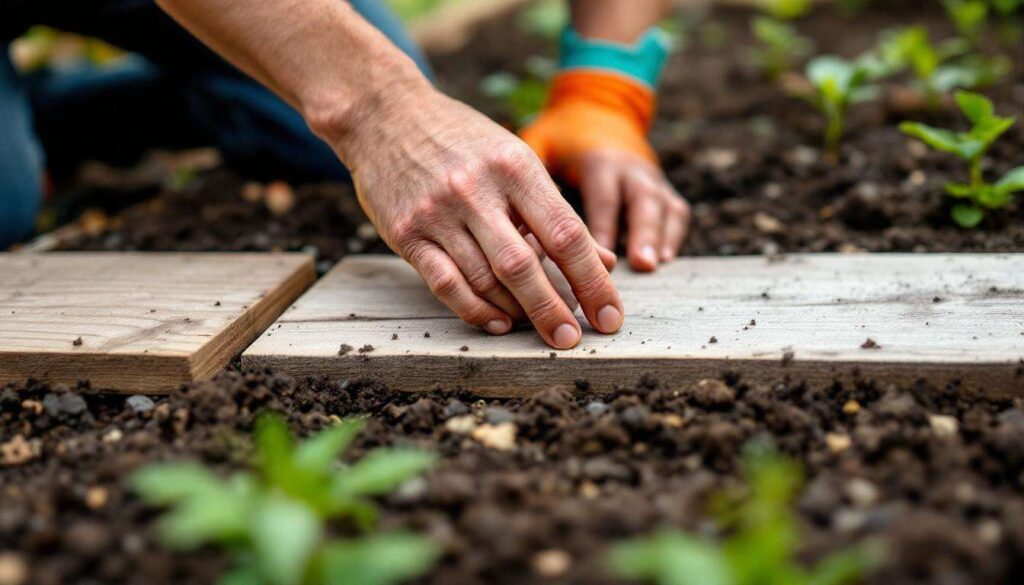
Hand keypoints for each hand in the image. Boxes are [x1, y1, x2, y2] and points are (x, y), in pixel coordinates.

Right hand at [330, 83, 622, 348]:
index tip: (609, 316)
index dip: (593, 281)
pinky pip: (445, 284)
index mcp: (515, 167)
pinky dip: (475, 310)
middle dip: (554, 310)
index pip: (565, 233)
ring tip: (538, 327)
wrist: (384, 115)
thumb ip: (554, 212)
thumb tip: (604, 262)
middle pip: (524, 266)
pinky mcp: (405, 233)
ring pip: (484, 280)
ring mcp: (437, 213)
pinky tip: (498, 322)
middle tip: (572, 339)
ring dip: (517, 312)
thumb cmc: (463, 141)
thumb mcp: (516, 160)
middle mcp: (476, 190)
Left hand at [521, 71, 689, 270]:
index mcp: (598, 159)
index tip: (599, 258)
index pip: (603, 196)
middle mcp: (628, 166)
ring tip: (653, 265)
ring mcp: (648, 176)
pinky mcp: (660, 186)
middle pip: (642, 200)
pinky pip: (675, 208)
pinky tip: (665, 258)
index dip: (603, 228)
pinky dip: (673, 233)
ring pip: (664, 205)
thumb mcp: (541, 143)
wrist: (595, 110)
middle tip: (642, 264)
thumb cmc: (559, 136)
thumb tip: (516, 221)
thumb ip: (532, 175)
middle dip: (643, 233)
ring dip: (660, 236)